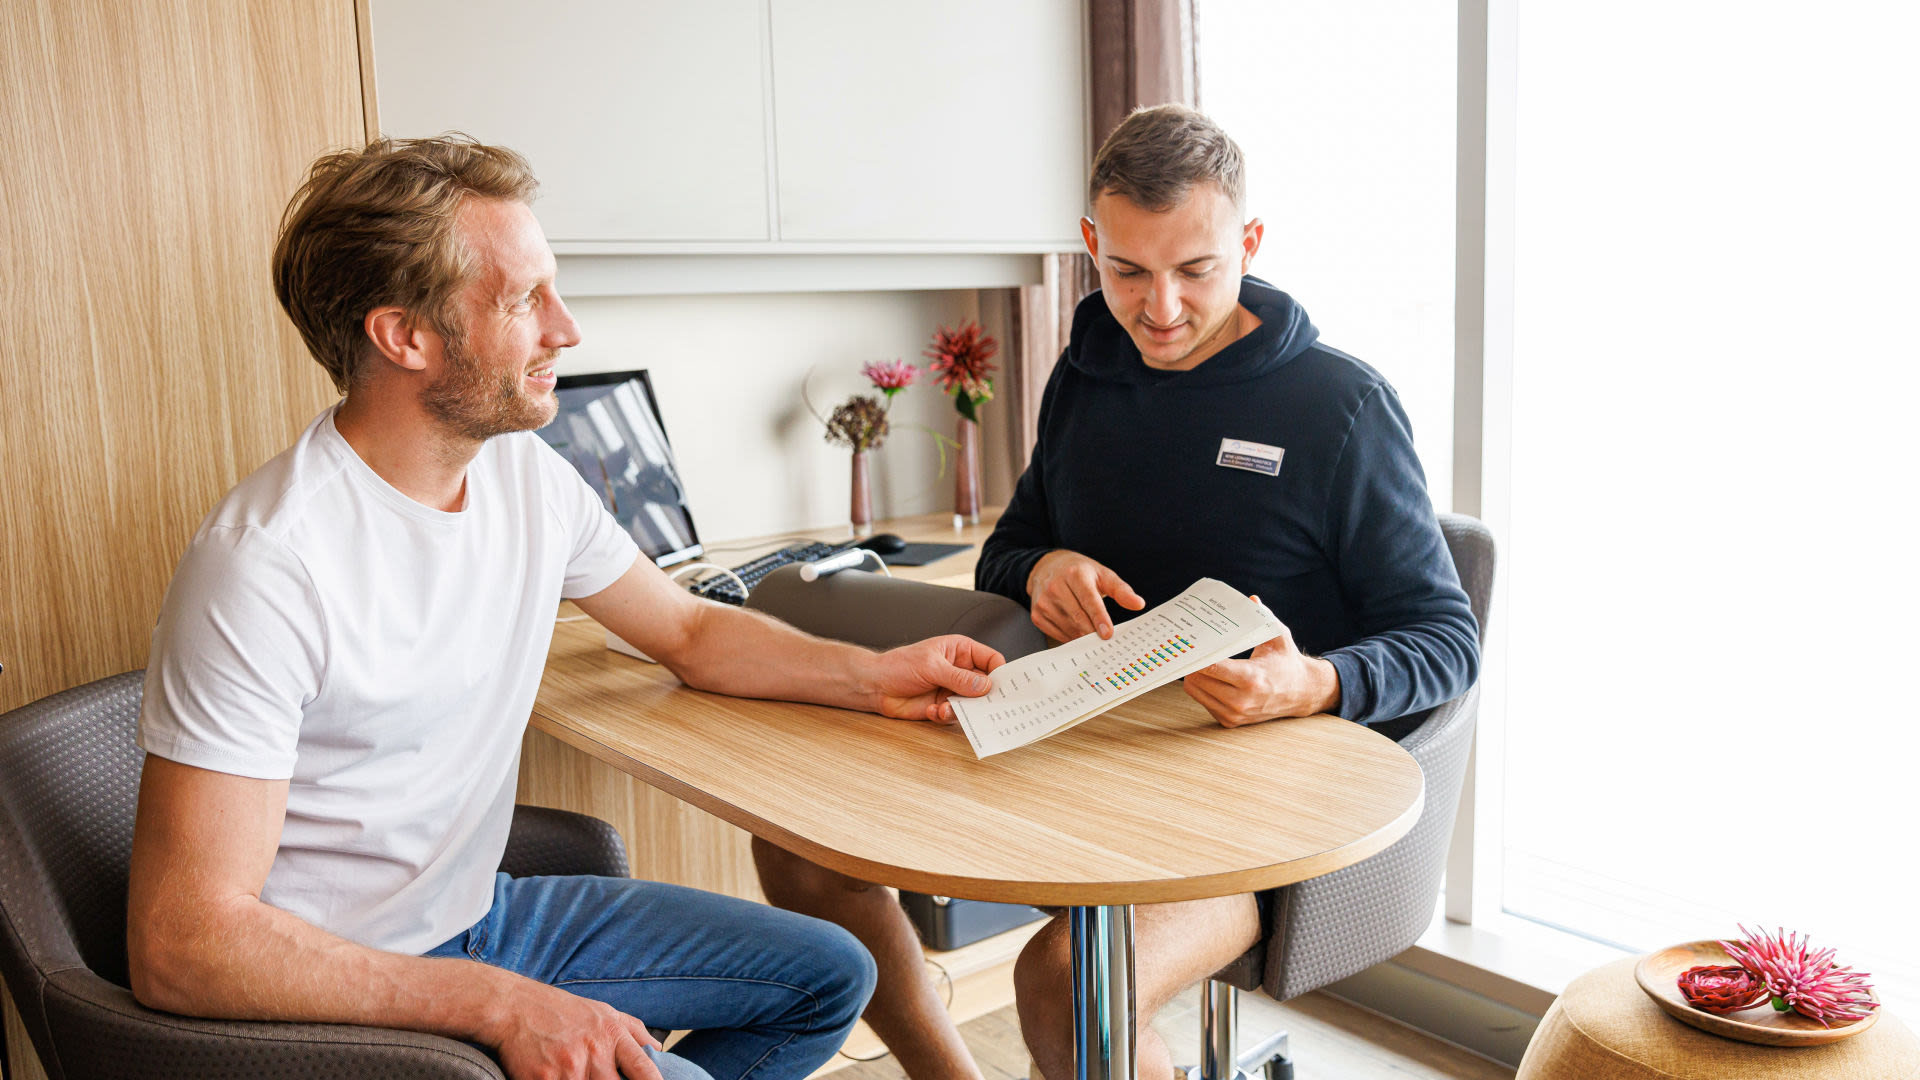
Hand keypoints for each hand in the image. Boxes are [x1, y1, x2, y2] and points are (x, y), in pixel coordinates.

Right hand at [485, 978, 663, 1079]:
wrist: (515, 1008)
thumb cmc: (562, 1012)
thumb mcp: (603, 1011)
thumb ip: (633, 1031)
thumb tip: (658, 1050)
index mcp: (612, 1034)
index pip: (643, 1068)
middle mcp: (594, 1051)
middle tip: (601, 1077)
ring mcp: (569, 1068)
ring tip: (575, 1072)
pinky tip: (558, 1077)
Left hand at [870, 635, 1005, 722]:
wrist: (876, 686)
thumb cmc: (899, 666)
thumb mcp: (931, 667)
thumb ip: (959, 678)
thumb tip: (985, 686)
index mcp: (961, 651)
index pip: (991, 659)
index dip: (1000, 672)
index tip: (1004, 687)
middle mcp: (960, 670)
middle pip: (986, 685)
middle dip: (985, 697)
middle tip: (985, 706)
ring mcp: (953, 689)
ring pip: (972, 703)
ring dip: (961, 708)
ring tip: (945, 708)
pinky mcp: (944, 706)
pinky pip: (956, 715)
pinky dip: (946, 715)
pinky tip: (932, 710)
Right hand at [1024, 550, 1144, 640]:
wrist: (1047, 568)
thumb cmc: (1080, 572)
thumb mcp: (1103, 574)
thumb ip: (1121, 590)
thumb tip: (1138, 604)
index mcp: (1075, 574)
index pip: (1089, 600)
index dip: (1099, 618)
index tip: (1108, 634)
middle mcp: (1055, 586)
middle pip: (1078, 617)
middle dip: (1093, 632)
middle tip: (1106, 641)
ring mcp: (1044, 602)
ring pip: (1068, 628)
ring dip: (1083, 636)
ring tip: (1094, 635)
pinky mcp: (1037, 615)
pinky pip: (1058, 634)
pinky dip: (1071, 637)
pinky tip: (1078, 632)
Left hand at [1181, 602, 1338, 726]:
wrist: (1301, 692)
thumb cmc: (1286, 661)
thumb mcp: (1278, 636)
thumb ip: (1263, 616)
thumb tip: (1251, 600)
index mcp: (1251, 679)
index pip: (1210, 667)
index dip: (1197, 654)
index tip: (1190, 642)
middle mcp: (1240, 701)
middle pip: (1196, 679)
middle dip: (1192, 662)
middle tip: (1191, 648)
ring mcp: (1234, 714)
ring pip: (1195, 691)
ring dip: (1193, 675)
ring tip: (1199, 660)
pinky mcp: (1230, 722)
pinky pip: (1202, 701)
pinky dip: (1202, 688)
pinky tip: (1209, 675)